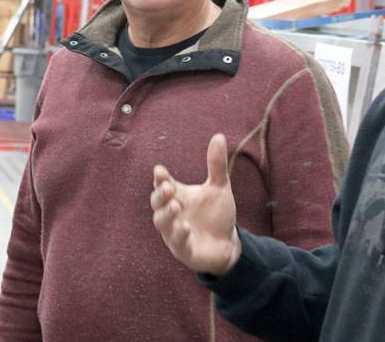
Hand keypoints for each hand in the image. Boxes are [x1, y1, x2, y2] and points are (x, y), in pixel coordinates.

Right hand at [151, 133, 241, 275]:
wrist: (227, 244)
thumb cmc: (217, 214)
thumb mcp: (219, 187)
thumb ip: (216, 164)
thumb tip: (219, 135)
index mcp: (177, 196)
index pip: (163, 185)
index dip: (160, 178)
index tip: (160, 171)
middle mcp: (172, 213)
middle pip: (157, 203)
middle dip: (159, 195)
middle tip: (168, 187)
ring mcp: (175, 232)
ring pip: (161, 223)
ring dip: (166, 214)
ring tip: (175, 206)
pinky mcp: (184, 249)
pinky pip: (177, 243)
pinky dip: (179, 235)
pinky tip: (185, 227)